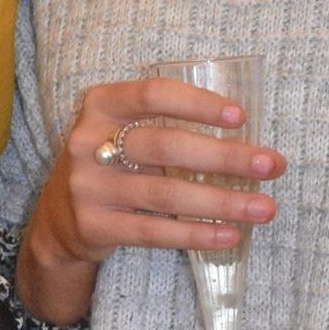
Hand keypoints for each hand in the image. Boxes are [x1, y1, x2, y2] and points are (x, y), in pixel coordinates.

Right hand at [17, 77, 282, 325]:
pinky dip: (196, 233)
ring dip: (221, 201)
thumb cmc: (111, 164)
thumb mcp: (122, 130)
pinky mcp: (93, 226)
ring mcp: (88, 187)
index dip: (198, 103)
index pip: (153, 94)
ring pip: (165, 193)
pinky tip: (229, 235)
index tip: (241, 117)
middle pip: (167, 146)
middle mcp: (88, 142)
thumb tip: (245, 137)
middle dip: (225, 156)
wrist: (57, 218)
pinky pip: (153, 231)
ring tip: (264, 207)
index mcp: (101, 105)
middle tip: (271, 164)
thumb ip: (164, 124)